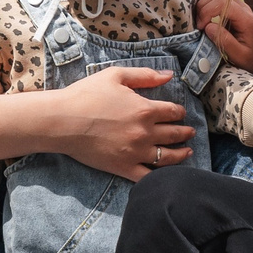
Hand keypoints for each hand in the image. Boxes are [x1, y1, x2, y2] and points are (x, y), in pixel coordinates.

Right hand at [48, 65, 197, 180]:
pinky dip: (161, 177)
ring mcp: (136, 153)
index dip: (180, 112)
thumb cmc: (86, 95)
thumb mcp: (116, 75)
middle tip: (190, 132)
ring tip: (187, 152)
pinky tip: (167, 174)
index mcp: (145, 109)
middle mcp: (145, 133)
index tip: (181, 113)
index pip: (173, 112)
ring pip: (168, 157)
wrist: (62, 121)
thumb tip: (169, 76)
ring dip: (181, 154)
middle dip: (185, 132)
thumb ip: (145, 75)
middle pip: (174, 134)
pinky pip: (148, 177)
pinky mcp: (124, 168)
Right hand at [196, 0, 252, 70]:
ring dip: (205, 0)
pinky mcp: (233, 4)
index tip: (201, 27)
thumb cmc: (251, 58)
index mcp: (245, 19)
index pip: (223, 2)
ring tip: (201, 18)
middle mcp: (243, 7)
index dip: (207, 11)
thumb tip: (208, 26)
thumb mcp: (240, 56)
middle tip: (200, 23)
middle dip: (204, 5)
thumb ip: (225, 41)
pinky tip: (204, 12)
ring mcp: (239, 4)